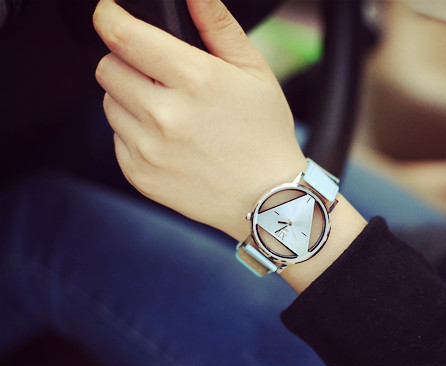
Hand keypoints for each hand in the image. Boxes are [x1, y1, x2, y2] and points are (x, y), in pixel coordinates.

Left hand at [93, 0, 305, 240]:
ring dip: (129, 99)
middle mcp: (166, 115)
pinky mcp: (140, 175)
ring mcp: (149, 149)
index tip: (110, 15)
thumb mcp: (254, 72)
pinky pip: (116, 138)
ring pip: (109, 103)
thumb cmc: (264, 134)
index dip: (110, 18)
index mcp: (196, 80)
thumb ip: (218, 26)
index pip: (124, 36)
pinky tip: (167, 140)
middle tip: (157, 75)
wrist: (267, 198)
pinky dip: (134, 133)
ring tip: (168, 112)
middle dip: (125, 62)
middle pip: (108, 67)